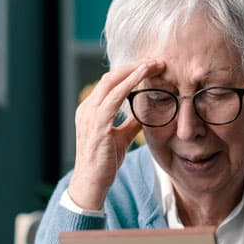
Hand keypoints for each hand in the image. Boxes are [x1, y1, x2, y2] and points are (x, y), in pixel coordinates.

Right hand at [67, 60, 163, 210]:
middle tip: (156, 60)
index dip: (129, 73)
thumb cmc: (104, 162)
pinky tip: (144, 76)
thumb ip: (130, 124)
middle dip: (133, 66)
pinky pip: (114, 97)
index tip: (149, 67)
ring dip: (134, 71)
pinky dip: (130, 83)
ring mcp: (90, 115)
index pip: (109, 84)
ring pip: (111, 82)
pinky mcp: (98, 124)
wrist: (92, 183)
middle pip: (109, 77)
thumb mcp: (120, 138)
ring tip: (154, 64)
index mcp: (90, 110)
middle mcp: (87, 108)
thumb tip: (144, 115)